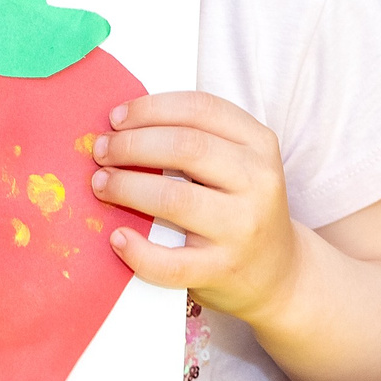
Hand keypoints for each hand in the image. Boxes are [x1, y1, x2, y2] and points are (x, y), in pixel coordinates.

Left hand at [91, 91, 301, 323]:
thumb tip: (124, 127)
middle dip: (131, 144)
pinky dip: (138, 250)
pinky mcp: (222, 269)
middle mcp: (257, 181)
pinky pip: (171, 262)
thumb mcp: (240, 164)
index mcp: (259, 144)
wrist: (279, 272)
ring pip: (174, 198)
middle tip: (101, 151)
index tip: (116, 117)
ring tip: (101, 184)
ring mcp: (242, 227)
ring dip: (126, 187)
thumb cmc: (244, 209)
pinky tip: (118, 237)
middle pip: (185, 147)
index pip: (201, 109)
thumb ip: (199, 140)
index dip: (151, 108)